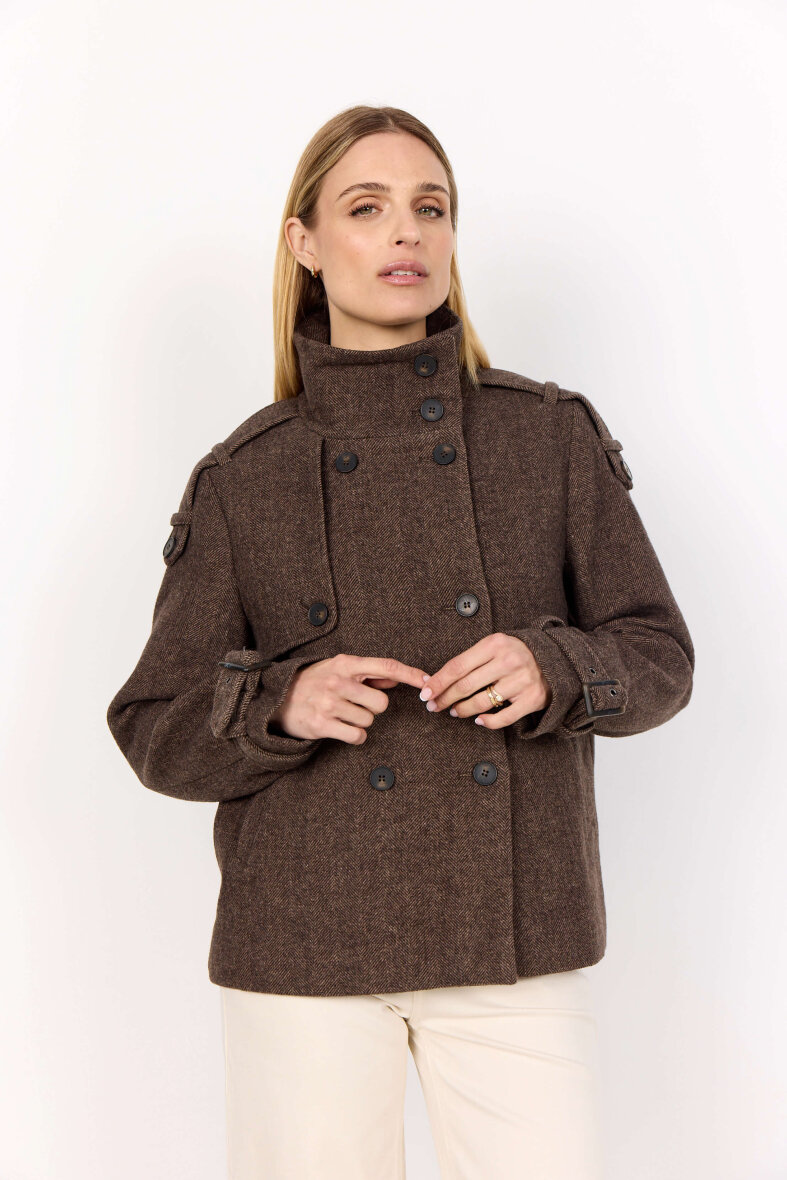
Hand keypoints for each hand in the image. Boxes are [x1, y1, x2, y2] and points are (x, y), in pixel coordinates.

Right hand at [268, 654, 427, 744]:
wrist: (277, 698)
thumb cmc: (314, 681)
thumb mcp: (339, 668)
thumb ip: (369, 673)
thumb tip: (397, 676)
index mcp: (345, 663)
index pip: (386, 666)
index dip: (410, 675)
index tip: (427, 682)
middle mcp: (337, 681)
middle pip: (381, 703)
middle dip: (374, 708)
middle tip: (357, 705)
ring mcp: (329, 703)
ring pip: (369, 721)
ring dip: (361, 721)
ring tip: (343, 714)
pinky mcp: (322, 724)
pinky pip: (357, 736)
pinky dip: (355, 735)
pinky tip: (342, 728)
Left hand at [419, 633, 551, 728]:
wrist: (554, 660)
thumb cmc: (514, 654)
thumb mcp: (494, 647)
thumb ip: (469, 660)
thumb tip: (435, 680)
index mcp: (495, 644)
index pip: (458, 666)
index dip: (438, 682)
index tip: (425, 693)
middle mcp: (509, 661)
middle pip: (466, 685)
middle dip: (445, 698)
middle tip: (434, 706)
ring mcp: (522, 681)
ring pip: (482, 703)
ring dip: (463, 710)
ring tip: (454, 711)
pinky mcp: (532, 699)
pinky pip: (503, 717)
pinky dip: (487, 722)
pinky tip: (478, 720)